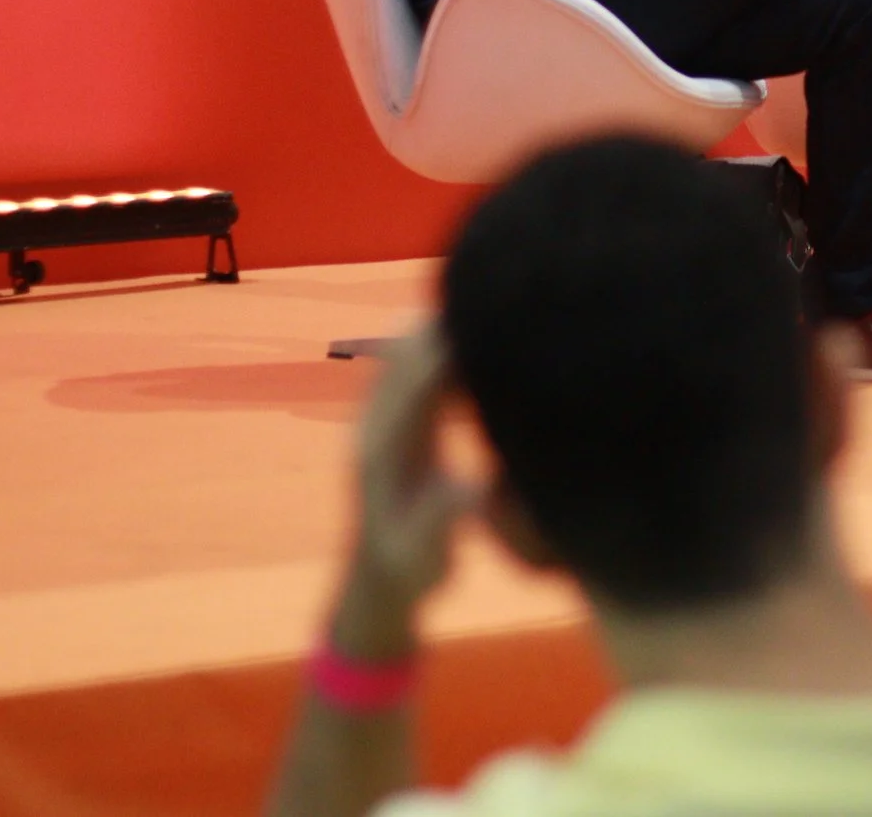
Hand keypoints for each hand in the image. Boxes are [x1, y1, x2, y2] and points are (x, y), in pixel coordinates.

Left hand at [333, 324, 476, 654]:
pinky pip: (417, 366)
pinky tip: (476, 327)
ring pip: (407, 353)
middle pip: (404, 356)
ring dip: (440, 327)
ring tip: (489, 297)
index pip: (410, 388)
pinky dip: (442, 343)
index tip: (476, 325)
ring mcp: (384, 418)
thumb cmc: (409, 568)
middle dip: (442, 324)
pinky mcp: (400, 418)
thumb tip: (472, 486)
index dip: (440, 354)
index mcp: (382, 451)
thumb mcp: (426, 555)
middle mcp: (376, 424)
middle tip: (495, 295)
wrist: (381, 576)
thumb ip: (443, 521)